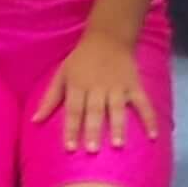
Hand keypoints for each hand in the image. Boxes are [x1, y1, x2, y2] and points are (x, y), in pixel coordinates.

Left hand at [33, 37, 163, 155]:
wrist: (108, 36)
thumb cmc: (81, 60)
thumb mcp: (62, 74)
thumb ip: (50, 98)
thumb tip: (34, 121)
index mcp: (78, 85)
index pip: (74, 109)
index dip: (71, 129)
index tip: (70, 148)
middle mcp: (97, 87)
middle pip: (95, 110)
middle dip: (93, 130)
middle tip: (93, 150)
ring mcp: (118, 87)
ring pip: (118, 108)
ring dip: (118, 126)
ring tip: (119, 145)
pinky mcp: (134, 85)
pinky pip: (143, 103)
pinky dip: (149, 119)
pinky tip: (153, 136)